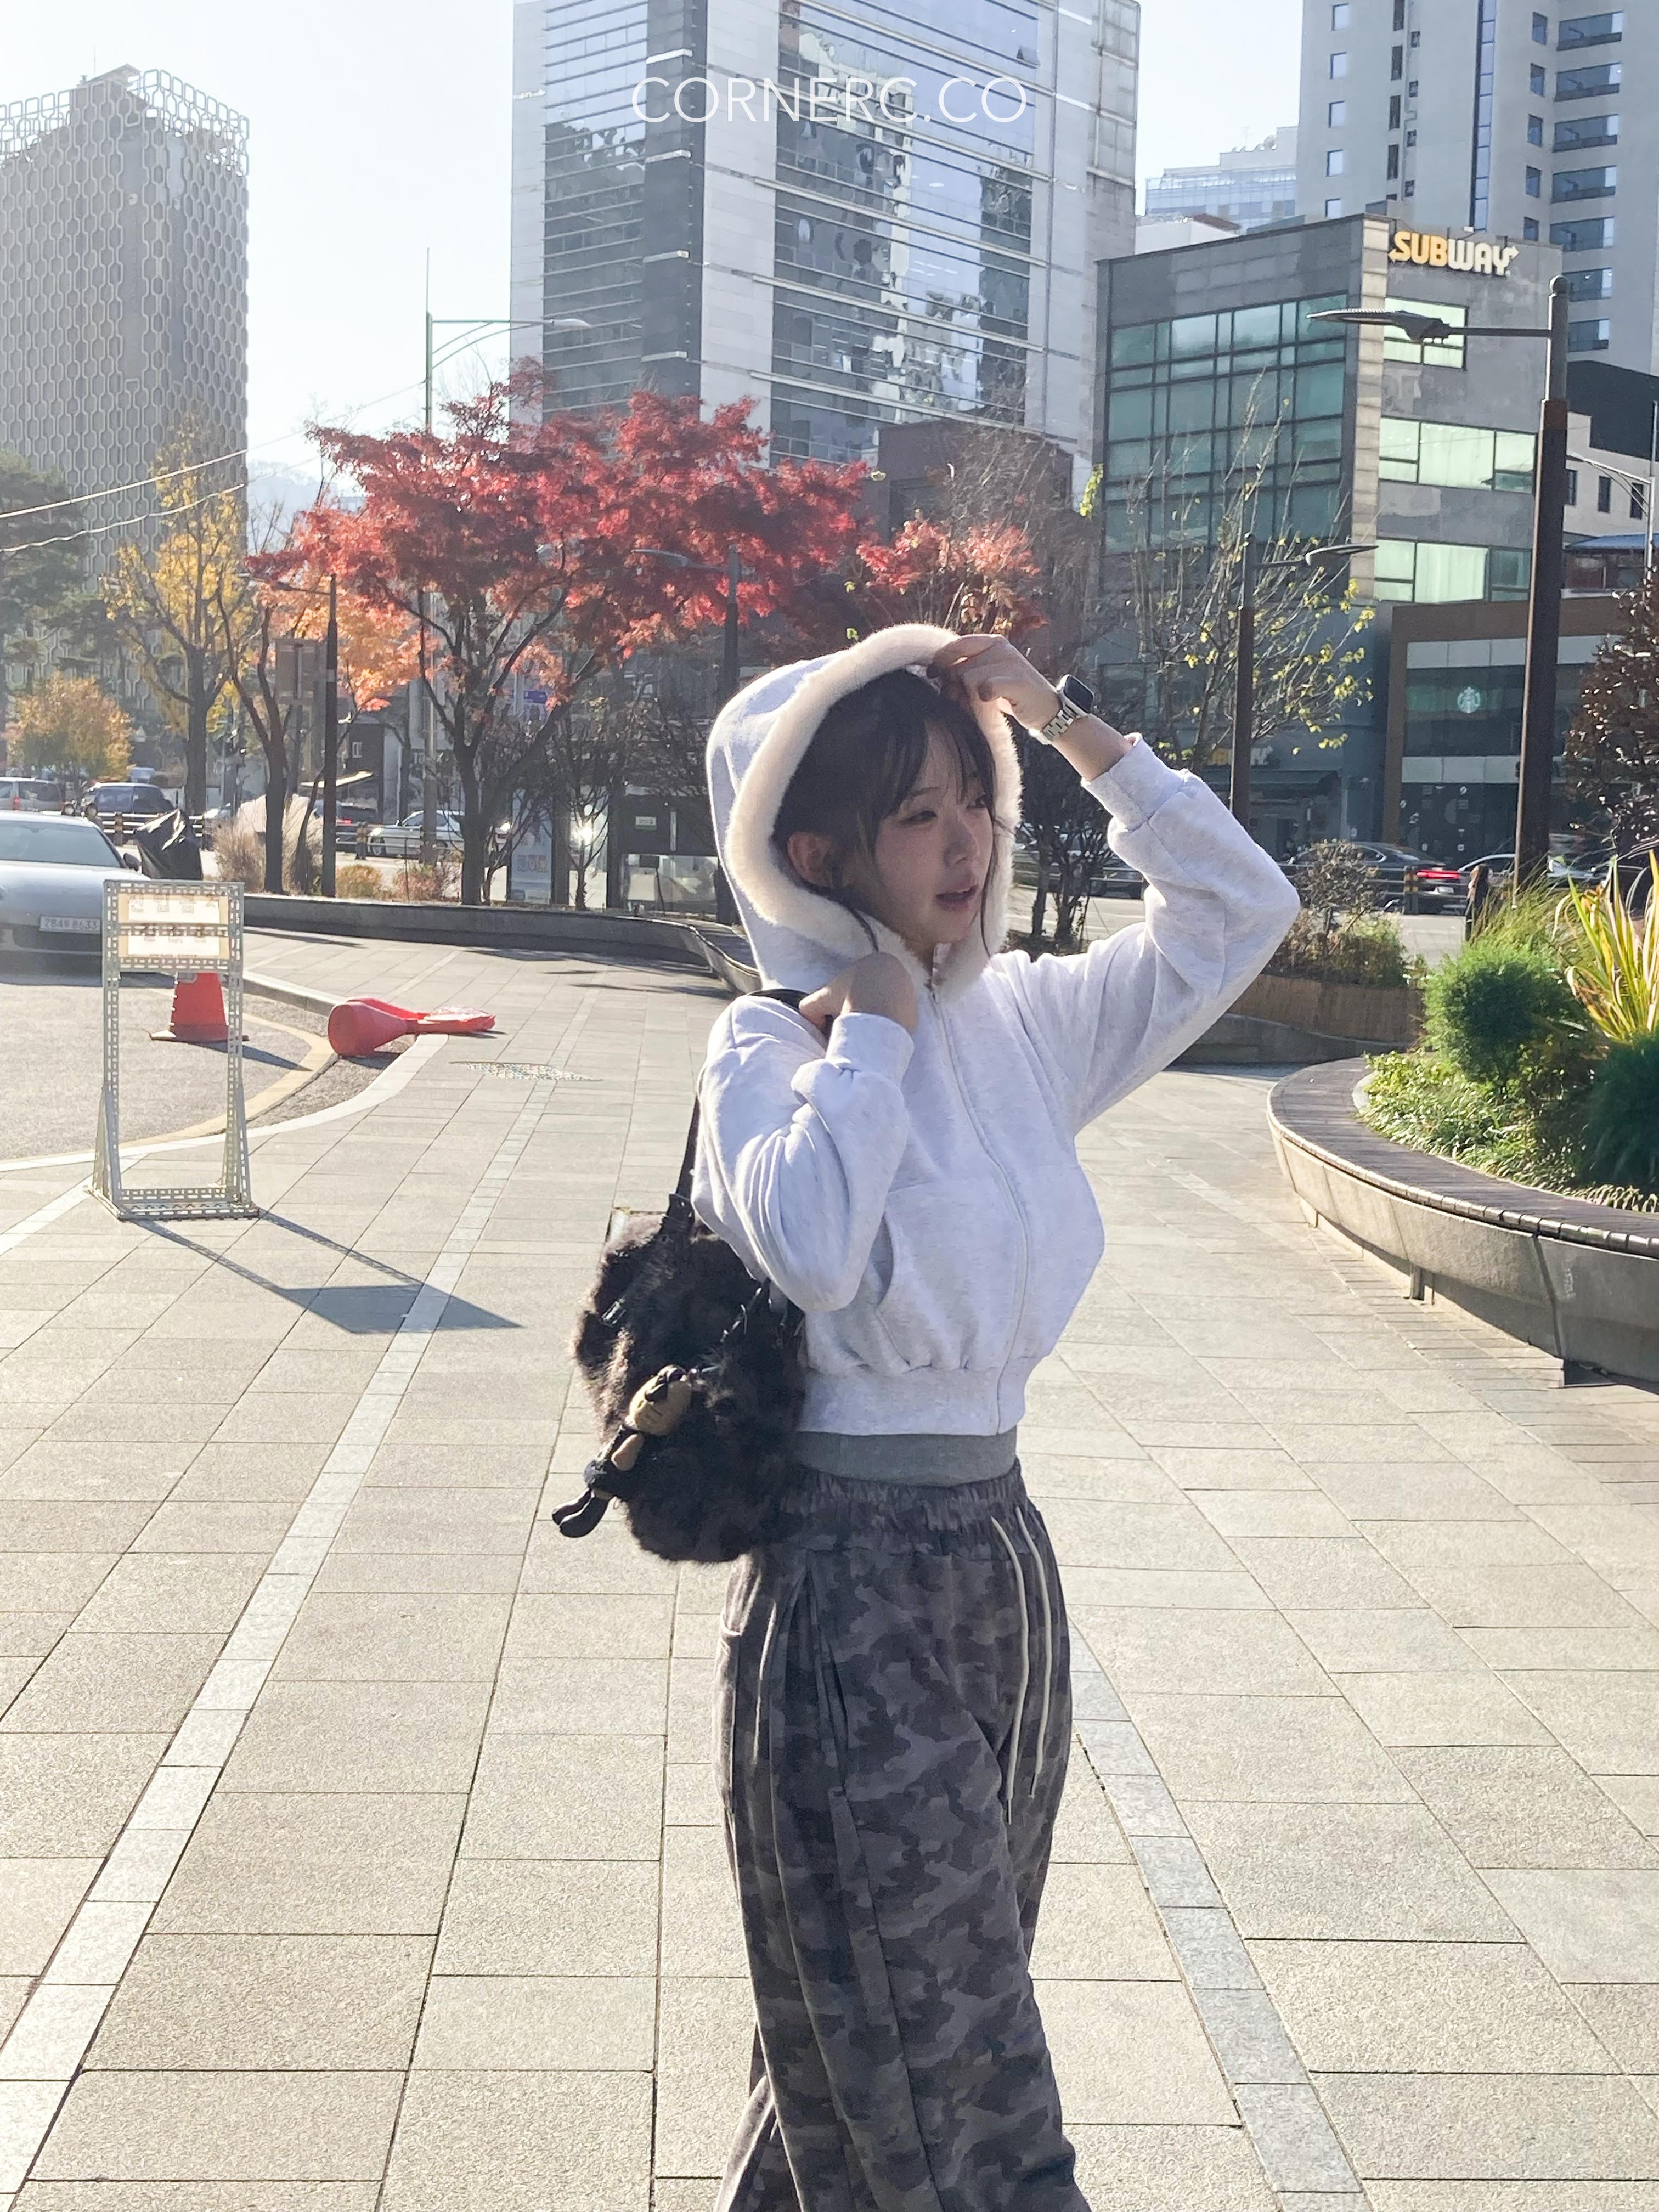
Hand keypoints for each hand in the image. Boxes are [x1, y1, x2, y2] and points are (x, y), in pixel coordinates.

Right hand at [799, 952, 917, 1035]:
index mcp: (878, 961)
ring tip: (861, 1031)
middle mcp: (899, 973)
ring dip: (871, 1019)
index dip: (841, 999)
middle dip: (858, 1008)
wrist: (879, 1020)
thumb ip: (809, 1006)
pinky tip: (875, 1037)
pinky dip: (883, 1029)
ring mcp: (910, 994)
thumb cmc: (849, 1001)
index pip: (855, 981)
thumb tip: (812, 1018)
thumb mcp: (820, 1000)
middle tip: (847, 1024)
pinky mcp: (915, 1015)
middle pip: (870, 994)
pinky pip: (894, 1023)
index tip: (837, 1013)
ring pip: (883, 1008)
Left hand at [930, 633, 1134, 778]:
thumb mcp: (986, 678)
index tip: (932, 674)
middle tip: (959, 700)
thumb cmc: (1010, 696)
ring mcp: (1010, 662)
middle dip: (953, 686)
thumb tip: (934, 674)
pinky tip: (988, 702)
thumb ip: (965, 671)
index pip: (956, 645)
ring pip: (969, 677)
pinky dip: (982, 697)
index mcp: (992, 642)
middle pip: (959, 666)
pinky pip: (985, 686)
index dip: (940, 660)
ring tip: (975, 705)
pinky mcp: (1017, 680)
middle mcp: (1001, 647)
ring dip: (966, 696)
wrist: (1046, 710)